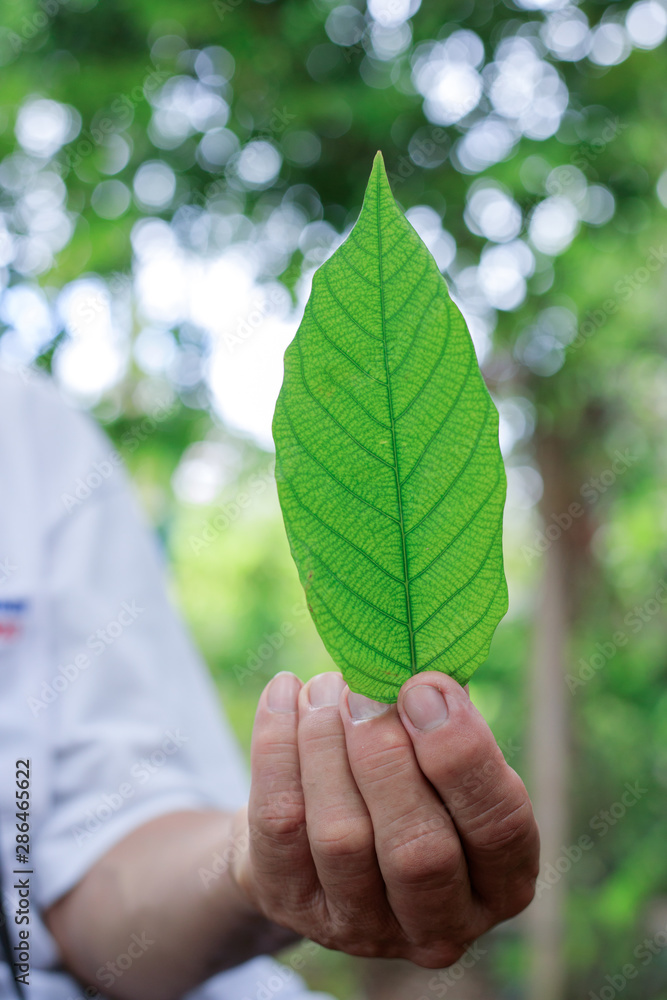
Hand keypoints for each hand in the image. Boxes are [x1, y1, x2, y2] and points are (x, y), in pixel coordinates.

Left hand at [231, 670, 538, 967]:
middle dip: (387, 757)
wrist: (312, 837)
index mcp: (499, 882)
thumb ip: (444, 724)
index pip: (500, 828)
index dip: (462, 754)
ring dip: (329, 745)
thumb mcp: (438, 763)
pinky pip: (279, 823)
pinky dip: (277, 746)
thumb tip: (426, 676)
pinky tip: (285, 693)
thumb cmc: (401, 782)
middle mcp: (439, 923)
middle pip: (418, 850)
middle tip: (366, 692)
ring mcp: (361, 927)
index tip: (425, 687)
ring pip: (341, 838)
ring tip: (327, 688)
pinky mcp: (291, 905)